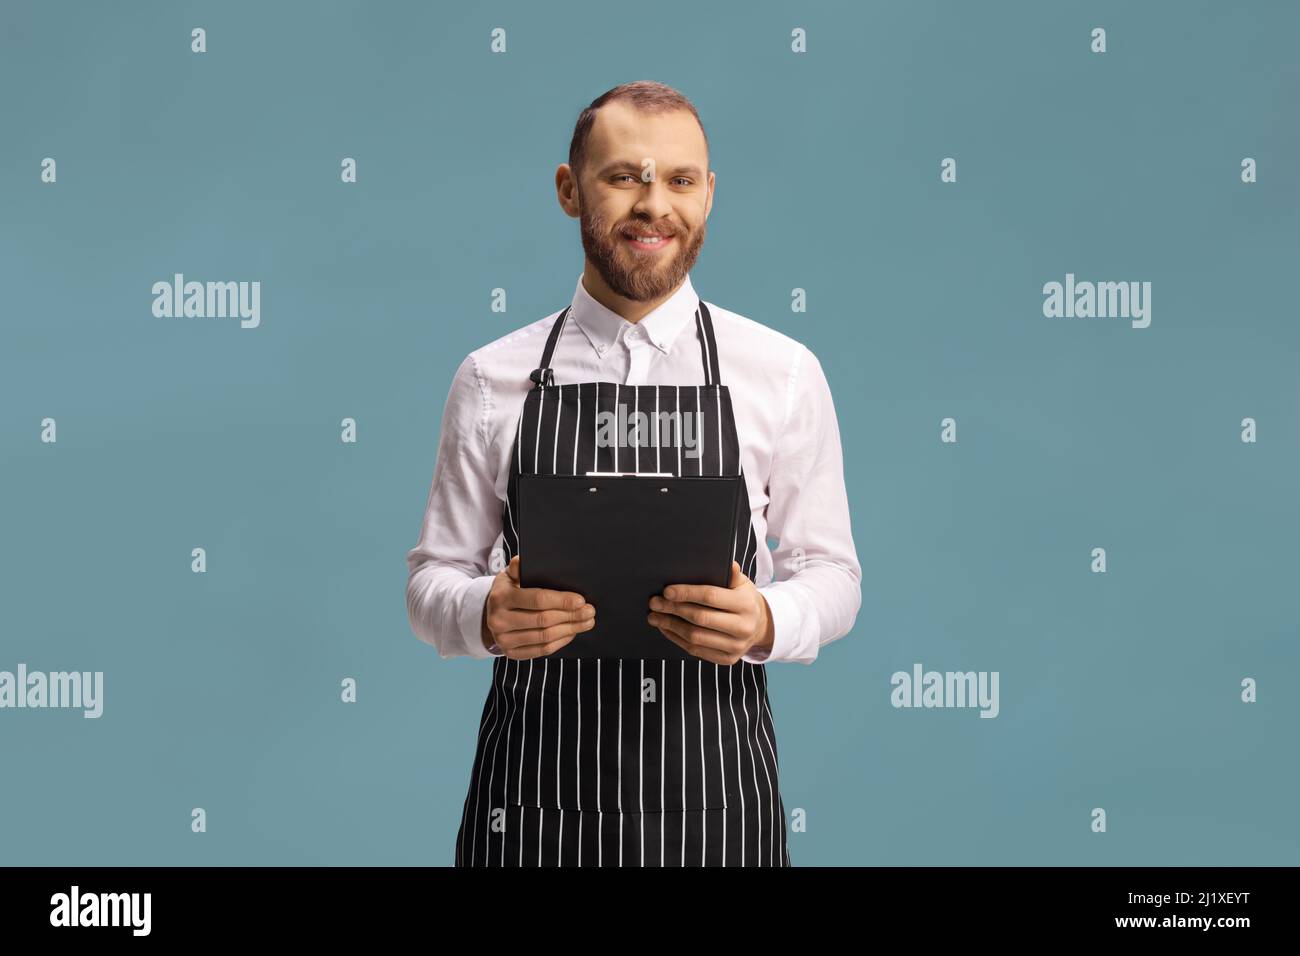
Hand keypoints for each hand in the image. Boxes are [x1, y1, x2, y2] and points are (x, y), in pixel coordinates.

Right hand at [481, 556, 595, 659]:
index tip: (580, 600)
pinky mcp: (511, 654)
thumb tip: (522, 561)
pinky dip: (560, 642)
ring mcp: (504, 640)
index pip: (537, 599)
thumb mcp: (508, 576)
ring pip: (544, 637)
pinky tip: (572, 633)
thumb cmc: (507, 592)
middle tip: (589, 611)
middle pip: (543, 620)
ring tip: (586, 622)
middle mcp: (499, 620)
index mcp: (501, 598)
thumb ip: (517, 568)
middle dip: (571, 615)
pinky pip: (541, 650)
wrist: (490, 615)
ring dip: (570, 629)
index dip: (561, 600)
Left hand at [646, 561, 773, 664]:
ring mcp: (735, 646)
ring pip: (695, 637)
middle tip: (654, 603)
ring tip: (655, 616)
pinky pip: (696, 651)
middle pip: (700, 618)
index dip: (686, 593)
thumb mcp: (742, 583)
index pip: (710, 597)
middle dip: (673, 609)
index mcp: (746, 604)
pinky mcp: (727, 659)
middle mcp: (743, 627)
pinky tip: (666, 628)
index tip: (667, 591)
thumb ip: (732, 574)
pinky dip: (676, 639)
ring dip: (670, 626)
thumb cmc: (744, 599)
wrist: (759, 626)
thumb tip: (728, 564)